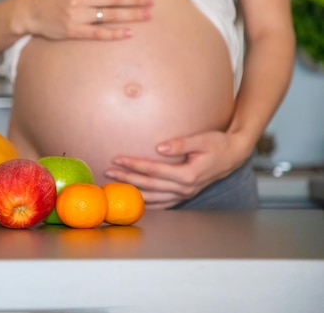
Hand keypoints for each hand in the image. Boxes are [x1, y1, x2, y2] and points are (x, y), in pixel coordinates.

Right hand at [25, 0, 152, 40]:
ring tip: (147, 16)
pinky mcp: (73, 31)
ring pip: (110, 14)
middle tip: (151, 2)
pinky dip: (115, 33)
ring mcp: (76, 15)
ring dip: (131, 15)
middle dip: (136, 0)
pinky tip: (129, 33)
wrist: (32, 12)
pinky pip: (98, 32)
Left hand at [104, 131, 246, 208]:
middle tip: (108, 172)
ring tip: (114, 184)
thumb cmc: (218, 144)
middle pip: (149, 185)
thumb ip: (180, 144)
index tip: (118, 159)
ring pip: (153, 197)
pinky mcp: (184, 195)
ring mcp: (185, 194)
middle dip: (127, 178)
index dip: (134, 165)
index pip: (154, 170)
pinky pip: (162, 203)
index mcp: (188, 175)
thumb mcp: (202, 139)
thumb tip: (159, 147)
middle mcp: (185, 188)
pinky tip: (133, 199)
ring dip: (132, 191)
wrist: (234, 154)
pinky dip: (146, 202)